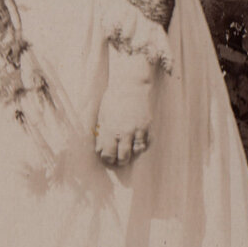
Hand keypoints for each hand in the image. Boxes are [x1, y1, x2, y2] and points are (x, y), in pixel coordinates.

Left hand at [95, 54, 155, 170]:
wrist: (130, 85)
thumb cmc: (113, 99)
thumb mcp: (103, 116)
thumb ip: (101, 134)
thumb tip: (100, 150)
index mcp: (110, 130)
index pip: (108, 154)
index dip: (107, 159)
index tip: (108, 158)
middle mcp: (125, 132)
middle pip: (123, 157)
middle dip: (120, 161)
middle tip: (118, 159)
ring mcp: (137, 129)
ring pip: (136, 152)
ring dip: (131, 154)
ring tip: (128, 151)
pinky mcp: (147, 126)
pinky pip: (146, 143)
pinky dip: (142, 146)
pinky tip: (137, 143)